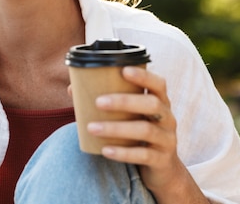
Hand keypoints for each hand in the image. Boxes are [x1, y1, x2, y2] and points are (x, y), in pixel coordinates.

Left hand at [86, 66, 180, 191]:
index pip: (158, 84)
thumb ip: (107, 102)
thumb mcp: (129, 116)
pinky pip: (144, 155)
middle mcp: (168, 118)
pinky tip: (105, 150)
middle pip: (152, 104)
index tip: (123, 70)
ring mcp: (167, 139)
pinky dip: (123, 153)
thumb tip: (72, 88)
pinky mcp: (162, 160)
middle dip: (125, 101)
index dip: (144, 76)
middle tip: (98, 102)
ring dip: (116, 128)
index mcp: (161, 102)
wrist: (162, 168)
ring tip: (91, 128)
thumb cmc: (138, 133)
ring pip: (146, 130)